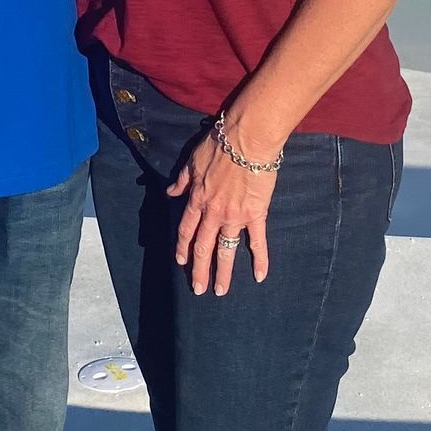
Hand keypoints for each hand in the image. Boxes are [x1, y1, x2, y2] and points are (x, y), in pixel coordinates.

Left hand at [170, 119, 280, 296]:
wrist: (247, 139)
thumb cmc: (219, 145)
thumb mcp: (192, 161)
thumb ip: (182, 180)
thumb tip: (170, 193)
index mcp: (197, 200)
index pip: (186, 230)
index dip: (182, 248)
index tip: (181, 263)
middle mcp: (213, 213)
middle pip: (203, 247)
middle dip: (199, 270)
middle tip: (198, 289)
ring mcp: (235, 216)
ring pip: (226, 250)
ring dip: (222, 272)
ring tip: (220, 291)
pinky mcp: (256, 214)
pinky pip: (257, 241)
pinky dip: (259, 260)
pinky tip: (259, 276)